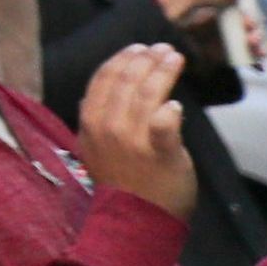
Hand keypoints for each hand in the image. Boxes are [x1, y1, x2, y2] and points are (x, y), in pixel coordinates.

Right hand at [79, 45, 200, 221]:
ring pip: (147, 95)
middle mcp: (109, 126)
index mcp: (90, 120)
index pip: (104, 79)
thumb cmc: (119, 181)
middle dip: (146, 59)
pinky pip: (164, 125)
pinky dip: (169, 111)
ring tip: (174, 58)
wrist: (135, 218)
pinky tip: (176, 104)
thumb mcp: (93, 147)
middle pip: (127, 81)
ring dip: (162, 72)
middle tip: (162, 48)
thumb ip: (94, 121)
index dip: (122, 59)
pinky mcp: (160, 153)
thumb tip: (90, 97)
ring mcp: (133, 140)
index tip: (138, 49)